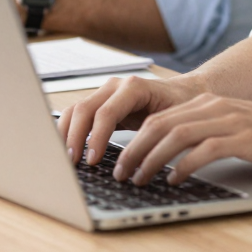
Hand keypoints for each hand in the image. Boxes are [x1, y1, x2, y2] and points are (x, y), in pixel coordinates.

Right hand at [59, 73, 204, 166]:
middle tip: (72, 166)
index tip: (92, 161)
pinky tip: (68, 150)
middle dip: (75, 138)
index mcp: (135, 87)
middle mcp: (116, 86)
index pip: (106, 112)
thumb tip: (137, 163)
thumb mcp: (173, 118)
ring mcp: (106, 92)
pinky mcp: (100, 103)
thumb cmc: (181, 104)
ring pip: (75, 110)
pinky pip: (77, 115)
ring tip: (66, 161)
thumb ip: (154, 135)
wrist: (185, 91)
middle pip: (84, 109)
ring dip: (66, 135)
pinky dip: (68, 131)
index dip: (96, 137)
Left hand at [109, 94, 251, 185]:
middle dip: (134, 150)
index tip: (120, 162)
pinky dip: (183, 166)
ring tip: (138, 180)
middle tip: (119, 174)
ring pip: (176, 135)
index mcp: (213, 102)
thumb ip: (209, 135)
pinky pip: (204, 150)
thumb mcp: (238, 128)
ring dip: (150, 159)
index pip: (162, 117)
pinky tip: (174, 181)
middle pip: (162, 124)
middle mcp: (218, 107)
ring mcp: (231, 121)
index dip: (135, 139)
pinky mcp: (245, 138)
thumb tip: (173, 159)